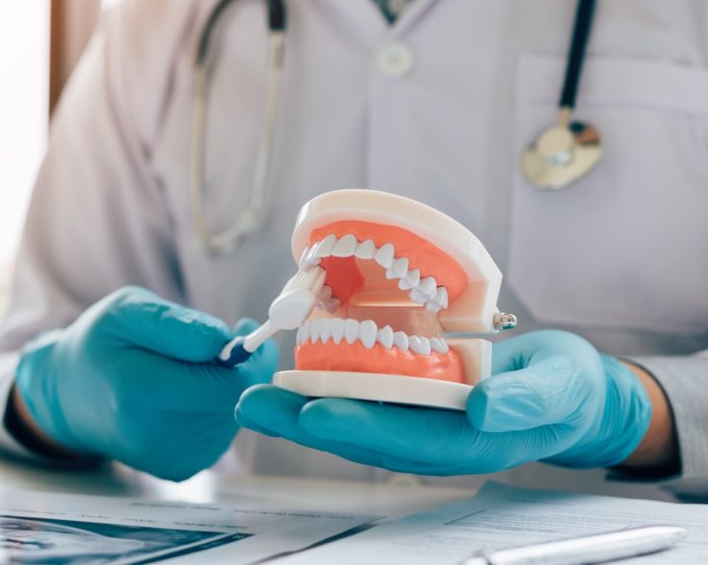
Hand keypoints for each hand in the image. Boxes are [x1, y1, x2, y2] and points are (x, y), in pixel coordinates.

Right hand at [14, 286, 277, 480]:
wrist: (71, 396)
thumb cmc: (101, 345)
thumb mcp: (127, 311)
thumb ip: (176, 324)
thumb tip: (225, 342)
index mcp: (139, 390)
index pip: (229, 384)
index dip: (248, 356)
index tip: (242, 329)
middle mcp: (154, 436)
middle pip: (236, 401)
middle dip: (241, 369)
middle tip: (221, 342)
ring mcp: (168, 459)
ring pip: (233, 416)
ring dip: (227, 387)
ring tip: (194, 366)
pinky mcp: (179, 468)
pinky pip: (221, 432)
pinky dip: (216, 407)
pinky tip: (190, 392)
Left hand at [235, 330, 651, 474]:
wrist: (568, 390)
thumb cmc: (568, 390)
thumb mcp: (563, 388)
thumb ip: (528, 401)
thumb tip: (483, 410)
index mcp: (470, 445)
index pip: (407, 441)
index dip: (359, 429)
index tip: (314, 414)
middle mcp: (435, 439)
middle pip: (364, 436)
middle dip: (307, 421)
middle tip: (255, 404)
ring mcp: (420, 421)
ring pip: (354, 419)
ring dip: (302, 409)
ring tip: (253, 397)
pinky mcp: (411, 399)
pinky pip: (363, 397)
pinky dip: (324, 388)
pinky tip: (289, 377)